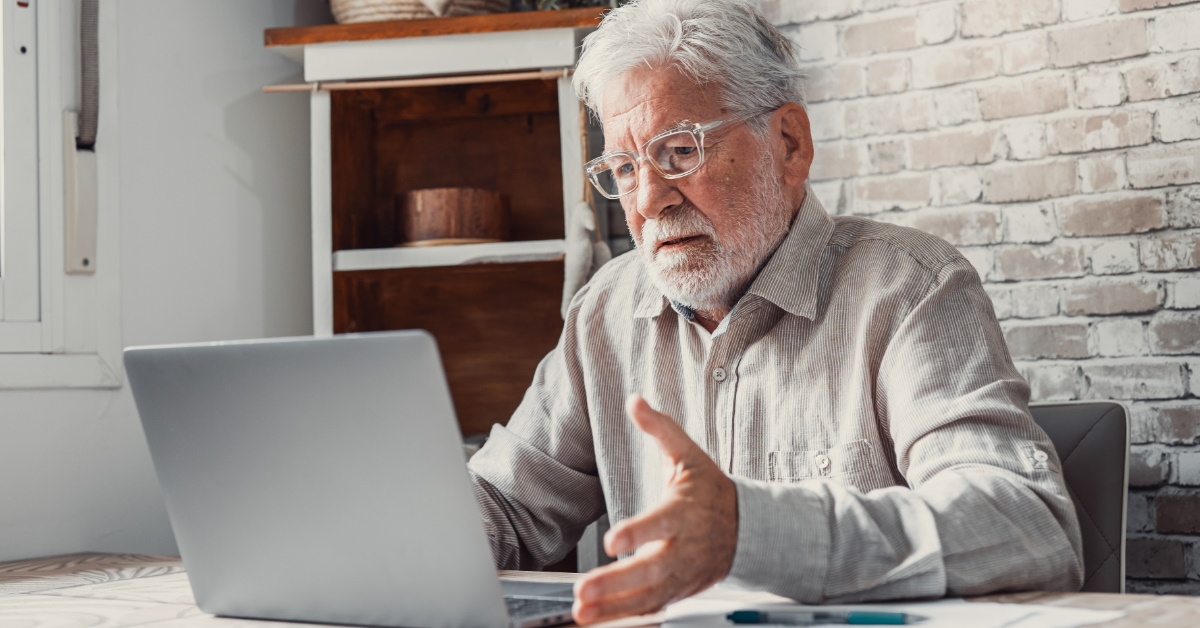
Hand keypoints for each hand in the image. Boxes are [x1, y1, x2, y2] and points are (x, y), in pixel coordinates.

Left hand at [572, 394, 737, 624]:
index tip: (613, 542)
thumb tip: (635, 400)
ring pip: (649, 596)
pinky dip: (625, 617)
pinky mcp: (680, 591)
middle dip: (616, 583)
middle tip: (584, 590)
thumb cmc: (711, 491)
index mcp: (684, 512)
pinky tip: (597, 619)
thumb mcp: (689, 455)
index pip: (661, 524)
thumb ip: (660, 429)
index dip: (638, 534)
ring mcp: (683, 574)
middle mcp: (684, 547)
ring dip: (614, 607)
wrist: (748, 529)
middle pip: (652, 570)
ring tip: (582, 612)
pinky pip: (651, 608)